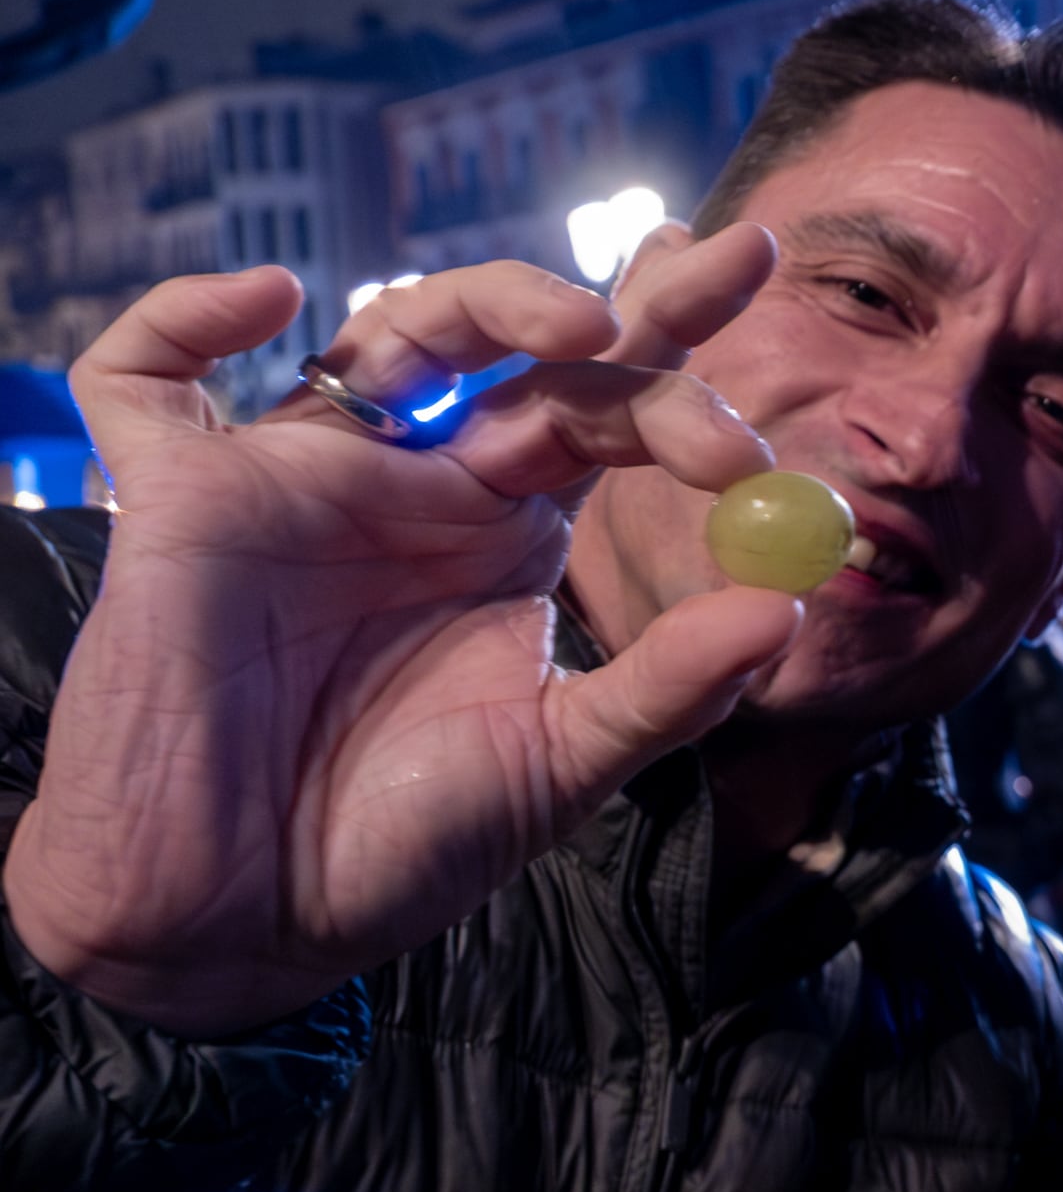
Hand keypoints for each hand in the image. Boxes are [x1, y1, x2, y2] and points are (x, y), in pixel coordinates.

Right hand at [4, 238, 801, 1035]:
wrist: (243, 922)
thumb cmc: (397, 845)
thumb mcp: (557, 767)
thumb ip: (668, 689)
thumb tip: (791, 607)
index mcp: (511, 536)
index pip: (614, 417)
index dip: (686, 379)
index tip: (759, 419)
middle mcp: (419, 487)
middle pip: (533, 353)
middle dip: (637, 309)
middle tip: (729, 269)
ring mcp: (306, 480)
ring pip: (392, 331)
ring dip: (492, 298)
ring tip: (585, 325)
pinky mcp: (184, 501)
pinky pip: (143, 380)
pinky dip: (179, 317)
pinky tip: (263, 298)